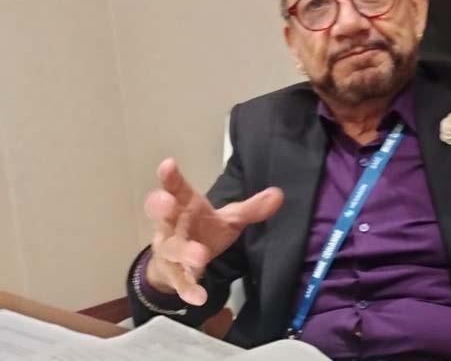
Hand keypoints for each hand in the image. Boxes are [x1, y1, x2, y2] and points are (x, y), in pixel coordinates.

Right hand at [144, 158, 282, 304]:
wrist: (181, 262)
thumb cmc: (203, 230)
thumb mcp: (229, 218)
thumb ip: (251, 208)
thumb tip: (278, 194)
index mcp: (185, 206)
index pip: (176, 188)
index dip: (170, 177)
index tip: (168, 164)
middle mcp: (172, 226)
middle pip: (161, 214)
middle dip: (162, 208)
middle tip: (167, 202)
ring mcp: (170, 251)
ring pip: (171, 249)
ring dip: (184, 251)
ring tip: (199, 255)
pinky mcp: (175, 276)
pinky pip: (180, 282)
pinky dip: (189, 289)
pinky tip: (199, 297)